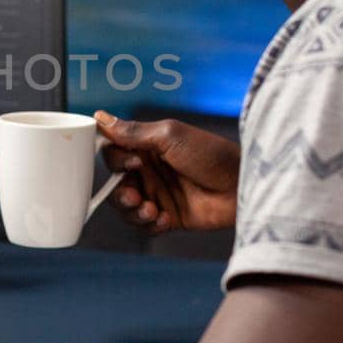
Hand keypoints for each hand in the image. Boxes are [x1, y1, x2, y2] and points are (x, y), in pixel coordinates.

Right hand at [95, 111, 238, 232]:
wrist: (242, 186)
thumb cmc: (211, 154)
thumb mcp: (170, 136)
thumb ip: (133, 132)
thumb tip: (100, 117)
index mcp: (147, 146)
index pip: (113, 151)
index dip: (115, 160)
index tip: (133, 163)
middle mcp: (149, 170)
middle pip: (114, 183)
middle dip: (119, 192)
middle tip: (134, 194)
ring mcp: (158, 194)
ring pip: (125, 207)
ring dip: (132, 211)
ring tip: (150, 210)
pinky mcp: (168, 216)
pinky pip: (144, 225)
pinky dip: (149, 224)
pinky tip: (166, 219)